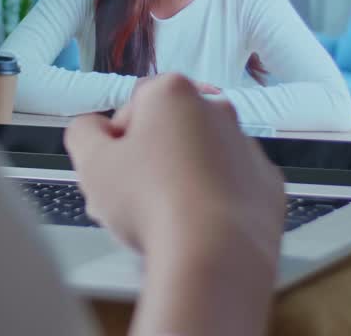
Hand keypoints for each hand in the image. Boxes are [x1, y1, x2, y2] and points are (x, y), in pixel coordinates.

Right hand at [65, 74, 284, 335]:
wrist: (214, 256)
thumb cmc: (151, 203)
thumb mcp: (91, 162)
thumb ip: (83, 132)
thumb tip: (92, 128)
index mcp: (172, 93)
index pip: (133, 105)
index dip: (116, 139)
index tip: (112, 169)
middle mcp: (216, 110)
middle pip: (168, 131)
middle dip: (147, 159)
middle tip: (130, 198)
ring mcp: (246, 147)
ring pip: (200, 158)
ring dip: (179, 180)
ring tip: (161, 220)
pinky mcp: (266, 184)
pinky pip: (229, 186)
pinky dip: (213, 201)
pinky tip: (194, 227)